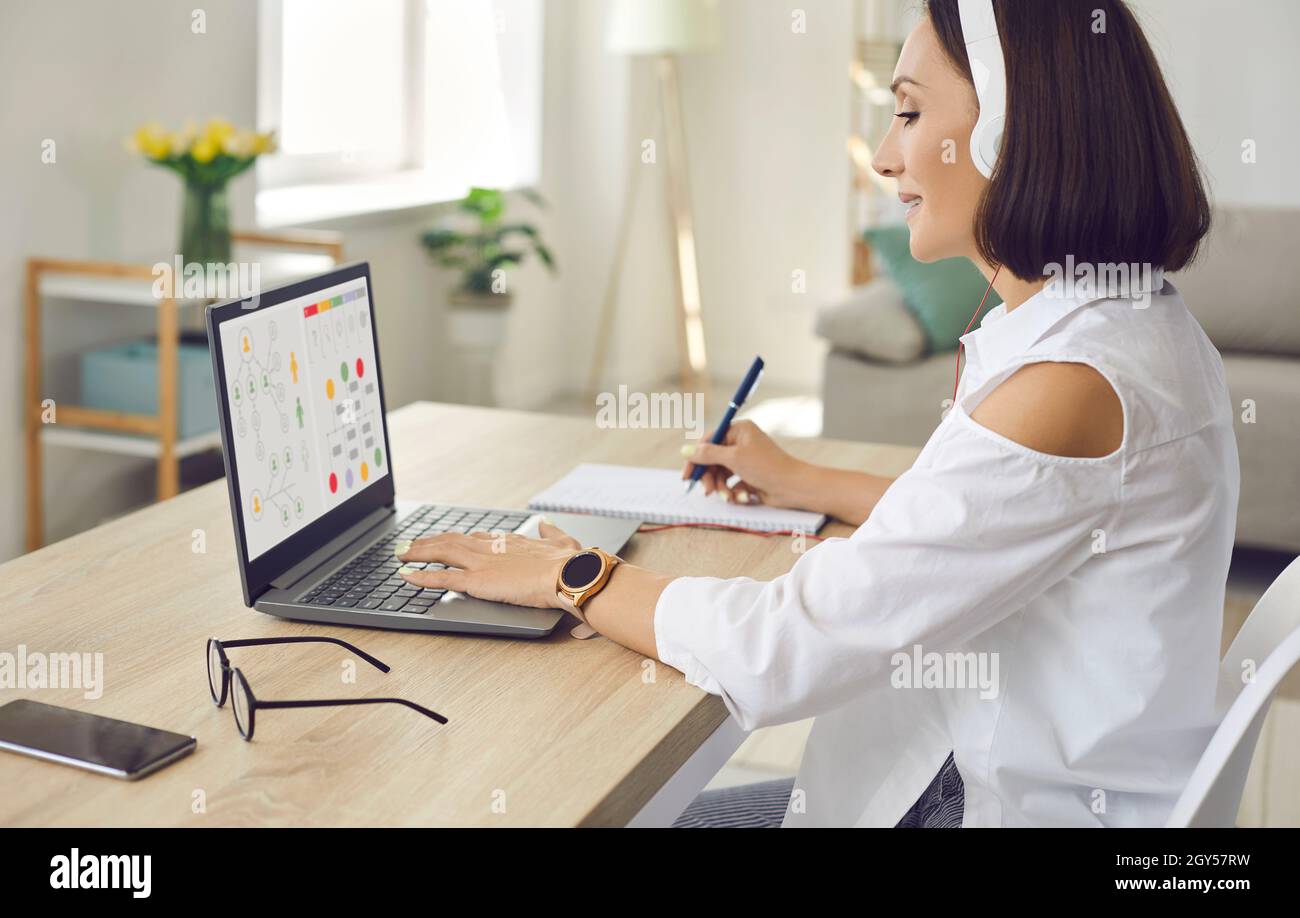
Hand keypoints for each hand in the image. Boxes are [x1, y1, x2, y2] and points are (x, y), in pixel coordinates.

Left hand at [395, 519, 582, 608]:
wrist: (568, 573)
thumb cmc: (569, 562)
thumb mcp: (562, 540)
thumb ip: (551, 532)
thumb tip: (546, 522)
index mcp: (509, 541)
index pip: (476, 537)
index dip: (457, 538)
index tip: (446, 539)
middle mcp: (490, 547)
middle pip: (452, 540)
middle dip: (429, 542)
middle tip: (411, 544)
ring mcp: (481, 562)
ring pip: (441, 553)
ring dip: (419, 553)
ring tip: (402, 554)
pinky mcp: (477, 580)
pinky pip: (442, 577)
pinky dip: (421, 576)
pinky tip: (406, 576)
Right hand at [681, 419, 808, 507]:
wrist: (792, 487)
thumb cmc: (766, 467)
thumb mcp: (733, 458)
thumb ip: (707, 454)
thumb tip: (685, 450)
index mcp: (738, 430)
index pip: (708, 440)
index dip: (696, 458)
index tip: (687, 475)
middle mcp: (740, 443)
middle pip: (712, 459)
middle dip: (709, 477)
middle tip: (707, 491)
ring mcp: (745, 460)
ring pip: (720, 474)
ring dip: (722, 488)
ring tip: (728, 497)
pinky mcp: (748, 476)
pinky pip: (731, 483)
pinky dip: (733, 492)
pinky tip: (743, 498)